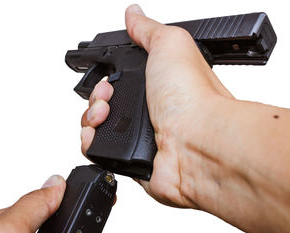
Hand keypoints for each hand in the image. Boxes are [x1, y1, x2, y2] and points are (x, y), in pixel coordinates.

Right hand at [80, 4, 232, 207]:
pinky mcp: (133, 162)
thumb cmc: (192, 97)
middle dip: (96, 96)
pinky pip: (100, 153)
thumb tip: (134, 13)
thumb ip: (148, 30)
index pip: (123, 81)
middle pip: (106, 104)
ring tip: (103, 114)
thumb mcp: (170, 45)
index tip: (106, 76)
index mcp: (160, 87)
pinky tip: (96, 134)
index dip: (108, 78)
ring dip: (90, 117)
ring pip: (98, 128)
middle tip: (107, 96)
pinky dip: (90, 143)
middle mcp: (152, 113)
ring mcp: (142, 138)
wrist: (199, 142)